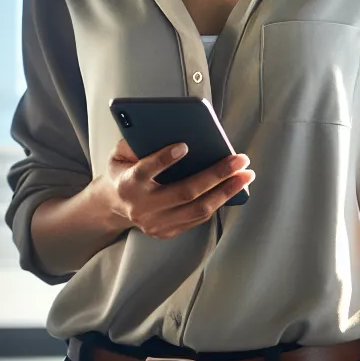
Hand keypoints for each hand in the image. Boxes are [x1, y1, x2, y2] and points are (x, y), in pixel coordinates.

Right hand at [97, 139, 254, 239]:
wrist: (113, 204)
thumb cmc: (125, 170)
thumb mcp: (121, 153)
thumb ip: (136, 141)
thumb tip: (164, 128)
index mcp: (127, 184)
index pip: (145, 171)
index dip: (164, 159)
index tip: (185, 146)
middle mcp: (141, 207)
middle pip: (184, 192)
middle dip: (216, 174)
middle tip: (240, 159)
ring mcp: (154, 224)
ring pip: (197, 209)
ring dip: (227, 191)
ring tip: (246, 174)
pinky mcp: (166, 232)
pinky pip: (199, 217)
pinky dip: (218, 200)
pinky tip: (234, 186)